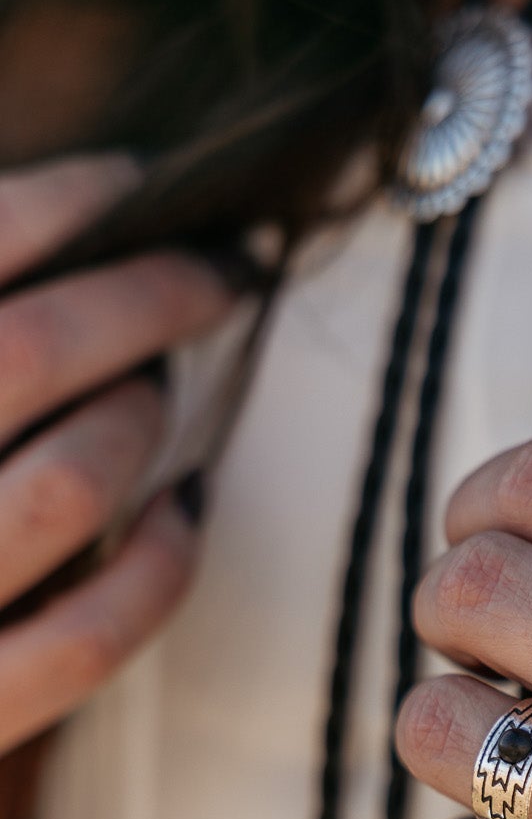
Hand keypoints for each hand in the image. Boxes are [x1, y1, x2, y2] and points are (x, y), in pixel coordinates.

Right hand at [0, 155, 237, 753]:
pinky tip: (184, 511)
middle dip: (146, 298)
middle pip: (30, 352)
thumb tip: (38, 224)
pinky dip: (159, 569)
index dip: (60, 201)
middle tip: (215, 272)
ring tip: (155, 389)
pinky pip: (88, 639)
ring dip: (137, 420)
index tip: (133, 179)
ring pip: (68, 485)